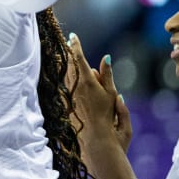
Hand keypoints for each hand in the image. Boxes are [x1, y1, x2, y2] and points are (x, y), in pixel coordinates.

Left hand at [68, 33, 131, 153]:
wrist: (97, 142)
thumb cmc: (110, 120)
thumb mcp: (112, 96)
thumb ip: (108, 76)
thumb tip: (105, 59)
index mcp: (87, 82)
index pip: (79, 59)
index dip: (76, 46)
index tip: (73, 36)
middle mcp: (75, 87)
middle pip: (70, 65)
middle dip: (70, 53)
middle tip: (68, 43)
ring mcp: (70, 96)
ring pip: (66, 75)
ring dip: (68, 64)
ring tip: (67, 56)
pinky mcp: (67, 104)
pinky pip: (66, 86)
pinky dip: (67, 77)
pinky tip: (69, 76)